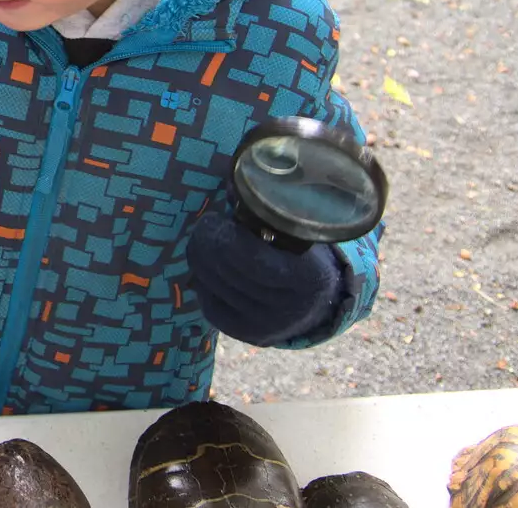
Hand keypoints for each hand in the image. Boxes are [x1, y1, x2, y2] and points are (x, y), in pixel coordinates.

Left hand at [184, 211, 341, 346]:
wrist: (316, 300)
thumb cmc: (301, 252)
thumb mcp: (297, 230)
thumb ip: (268, 211)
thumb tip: (232, 182)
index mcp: (309, 278)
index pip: (256, 261)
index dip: (228, 239)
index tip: (217, 219)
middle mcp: (289, 309)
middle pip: (230, 273)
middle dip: (208, 244)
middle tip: (205, 225)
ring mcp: (267, 326)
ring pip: (215, 287)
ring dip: (201, 259)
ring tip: (203, 240)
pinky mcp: (247, 335)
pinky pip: (210, 306)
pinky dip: (203, 282)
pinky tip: (206, 266)